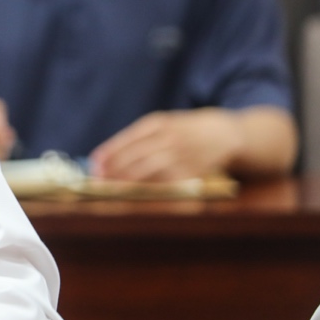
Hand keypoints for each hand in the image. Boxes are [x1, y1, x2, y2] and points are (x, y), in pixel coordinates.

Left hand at [90, 108, 238, 182]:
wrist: (225, 133)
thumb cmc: (185, 130)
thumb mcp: (163, 124)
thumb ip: (137, 138)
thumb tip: (104, 158)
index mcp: (158, 123)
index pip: (127, 140)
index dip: (109, 154)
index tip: (94, 165)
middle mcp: (170, 138)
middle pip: (135, 157)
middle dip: (114, 171)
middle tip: (98, 182)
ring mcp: (183, 155)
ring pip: (149, 171)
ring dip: (128, 182)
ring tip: (112, 190)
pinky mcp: (195, 172)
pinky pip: (169, 184)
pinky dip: (152, 191)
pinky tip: (139, 196)